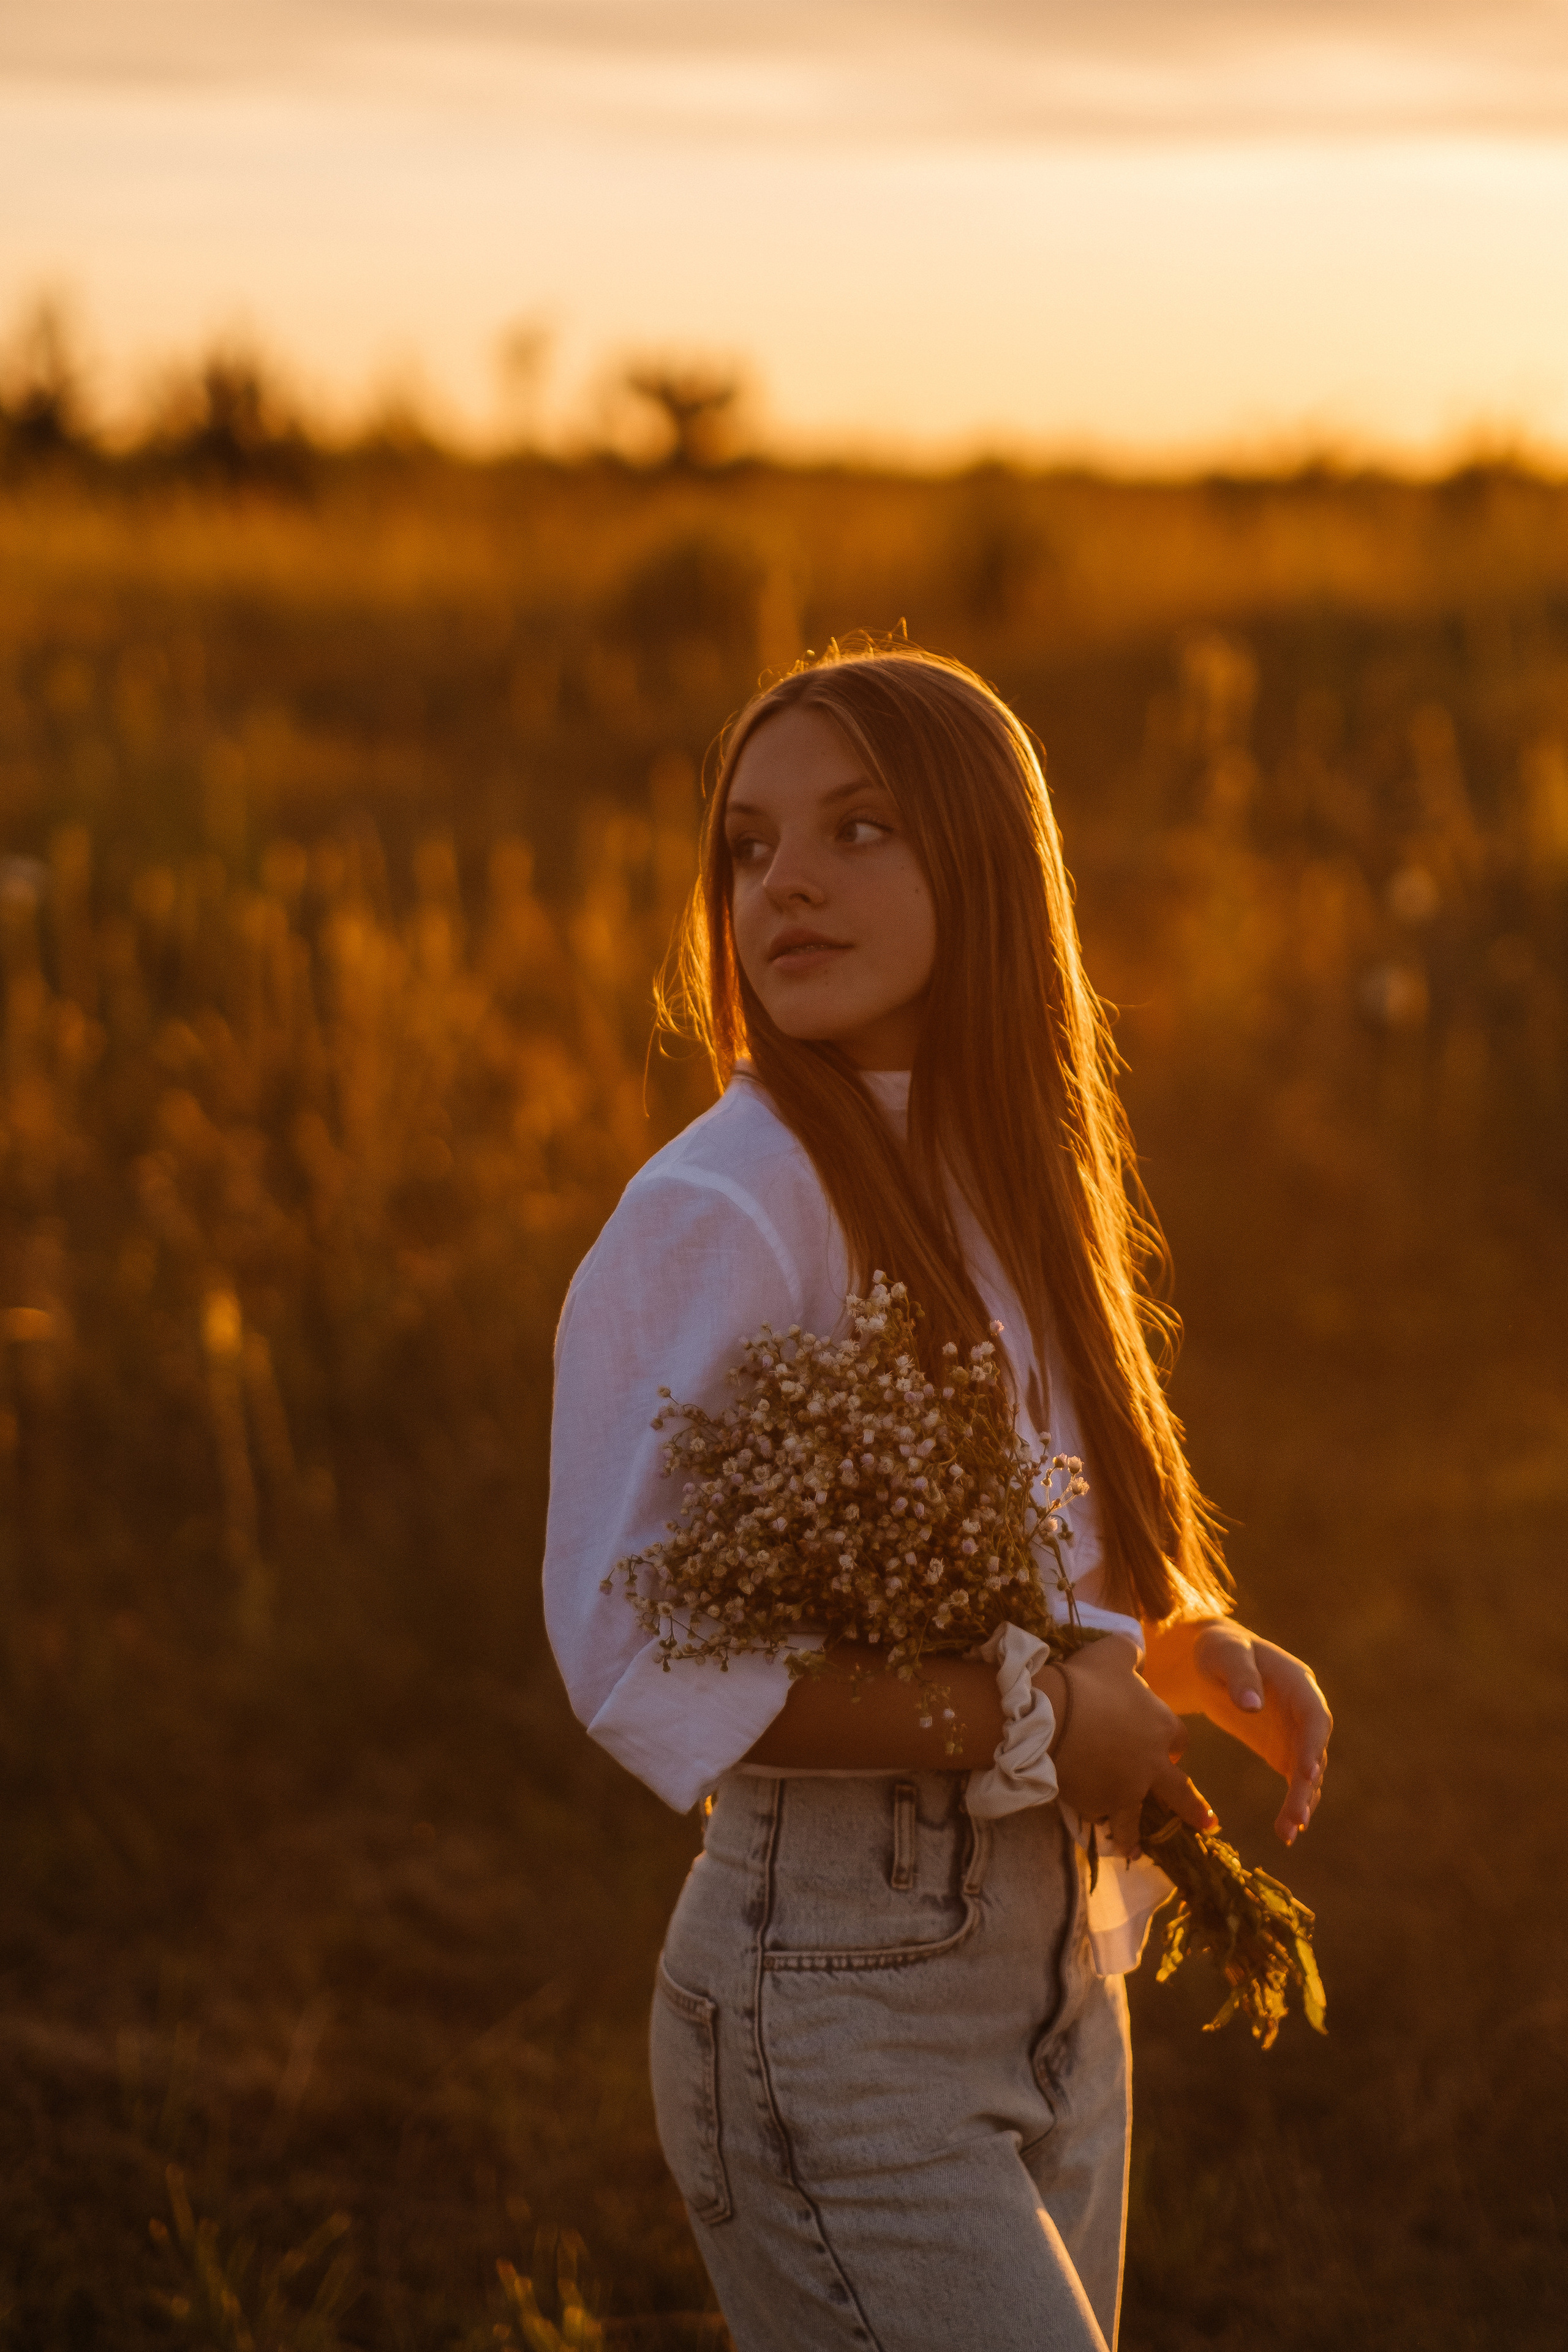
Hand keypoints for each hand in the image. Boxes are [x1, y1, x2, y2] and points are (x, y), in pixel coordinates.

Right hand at [1035, 1637, 1218, 1859]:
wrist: (1051, 1717)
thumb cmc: (1085, 1680)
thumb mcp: (1112, 1653)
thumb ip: (1129, 1652)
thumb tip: (1136, 1650)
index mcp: (1160, 1724)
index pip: (1178, 1738)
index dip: (1172, 1744)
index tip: (1168, 1749)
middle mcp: (1153, 1761)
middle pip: (1181, 1788)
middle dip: (1194, 1805)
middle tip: (1207, 1820)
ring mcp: (1131, 1787)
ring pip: (1145, 1814)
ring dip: (1149, 1832)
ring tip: (1145, 1850)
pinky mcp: (1106, 1804)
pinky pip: (1115, 1824)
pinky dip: (1117, 1837)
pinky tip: (1117, 1849)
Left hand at [1142, 1617, 1332, 1845]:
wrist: (1211, 1659)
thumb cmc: (1218, 1649)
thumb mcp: (1224, 1654)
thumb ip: (1240, 1676)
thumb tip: (1253, 1706)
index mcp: (1298, 1683)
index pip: (1313, 1716)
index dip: (1312, 1745)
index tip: (1306, 1773)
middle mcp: (1304, 1710)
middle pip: (1314, 1751)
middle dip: (1307, 1786)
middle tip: (1297, 1819)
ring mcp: (1296, 1732)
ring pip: (1307, 1772)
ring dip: (1302, 1802)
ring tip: (1288, 1833)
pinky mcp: (1283, 1749)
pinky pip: (1294, 1779)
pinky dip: (1293, 1802)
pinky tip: (1286, 1829)